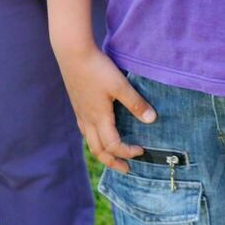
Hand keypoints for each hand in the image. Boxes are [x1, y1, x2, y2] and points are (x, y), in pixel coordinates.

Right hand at [54, 44, 155, 171]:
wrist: (73, 54)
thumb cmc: (97, 69)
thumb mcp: (120, 85)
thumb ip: (136, 103)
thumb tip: (151, 120)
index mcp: (99, 118)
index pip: (113, 145)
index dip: (127, 152)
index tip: (141, 151)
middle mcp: (88, 120)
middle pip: (98, 151)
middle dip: (112, 162)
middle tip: (126, 169)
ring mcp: (80, 113)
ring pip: (90, 141)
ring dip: (102, 152)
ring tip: (113, 156)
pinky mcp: (78, 105)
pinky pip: (85, 130)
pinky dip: (94, 139)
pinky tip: (100, 133)